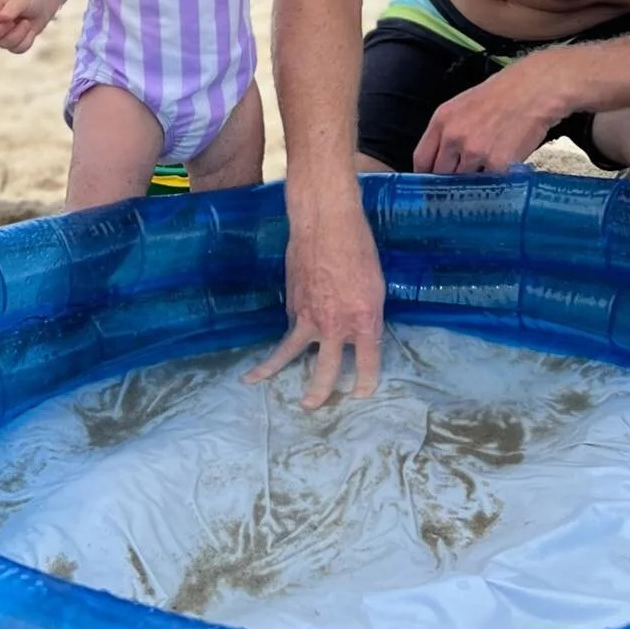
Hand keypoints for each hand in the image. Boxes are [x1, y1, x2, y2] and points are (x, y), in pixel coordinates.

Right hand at [0, 0, 50, 53]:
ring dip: (19, 34)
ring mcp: (2, 34)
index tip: (7, 15)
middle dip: (1, 30)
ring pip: (3, 44)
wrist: (43, 2)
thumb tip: (4, 19)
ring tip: (27, 22)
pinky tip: (31, 31)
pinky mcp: (13, 42)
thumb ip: (10, 9)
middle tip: (13, 21)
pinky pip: (16, 49)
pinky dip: (27, 40)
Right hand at [245, 179, 385, 407]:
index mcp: (364, 321)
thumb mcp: (375, 286)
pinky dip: (287, 331)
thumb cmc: (358, 248)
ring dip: (271, 370)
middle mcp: (335, 325)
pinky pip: (290, 324)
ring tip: (254, 382)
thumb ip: (366, 315)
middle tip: (311, 406)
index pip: (368, 364)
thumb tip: (356, 333)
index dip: (365, 383)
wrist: (326, 223)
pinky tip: (279, 333)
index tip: (360, 393)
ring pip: (288, 352)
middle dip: (320, 392)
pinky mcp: (291, 302)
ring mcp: (308, 316)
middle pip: (326, 371)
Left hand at [412, 56, 563, 172]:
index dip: (425, 174)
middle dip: (450, 180)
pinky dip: (495, 181)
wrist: (536, 90)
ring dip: (474, 181)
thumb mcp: (463, 105)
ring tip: (488, 168)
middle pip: (441, 174)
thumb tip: (442, 158)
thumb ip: (448, 130)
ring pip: (465, 182)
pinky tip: (503, 167)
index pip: (422, 158)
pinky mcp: (498, 165)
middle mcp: (454, 138)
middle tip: (461, 181)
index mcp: (442, 121)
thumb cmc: (503, 93)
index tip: (430, 182)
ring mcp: (475, 153)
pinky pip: (490, 183)